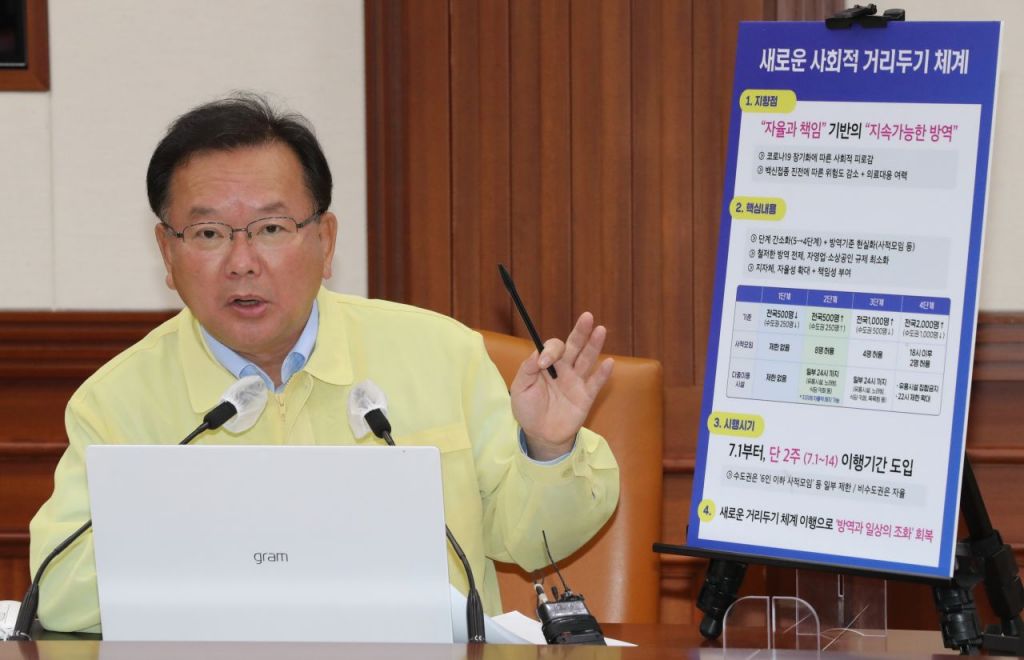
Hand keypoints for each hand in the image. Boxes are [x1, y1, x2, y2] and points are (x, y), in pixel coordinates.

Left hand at [510, 312, 614, 460]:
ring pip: (587, 359)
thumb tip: (537, 354)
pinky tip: (608, 362)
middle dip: (580, 332)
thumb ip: (527, 370)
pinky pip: (595, 383)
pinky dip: (602, 374)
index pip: (553, 348)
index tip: (544, 363)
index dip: (550, 350)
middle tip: (587, 317)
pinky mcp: (586, 397)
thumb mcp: (520, 389)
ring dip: (594, 345)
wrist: (540, 434)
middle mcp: (564, 369)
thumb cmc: (528, 410)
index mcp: (547, 364)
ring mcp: (576, 381)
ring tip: (600, 330)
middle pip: (574, 346)